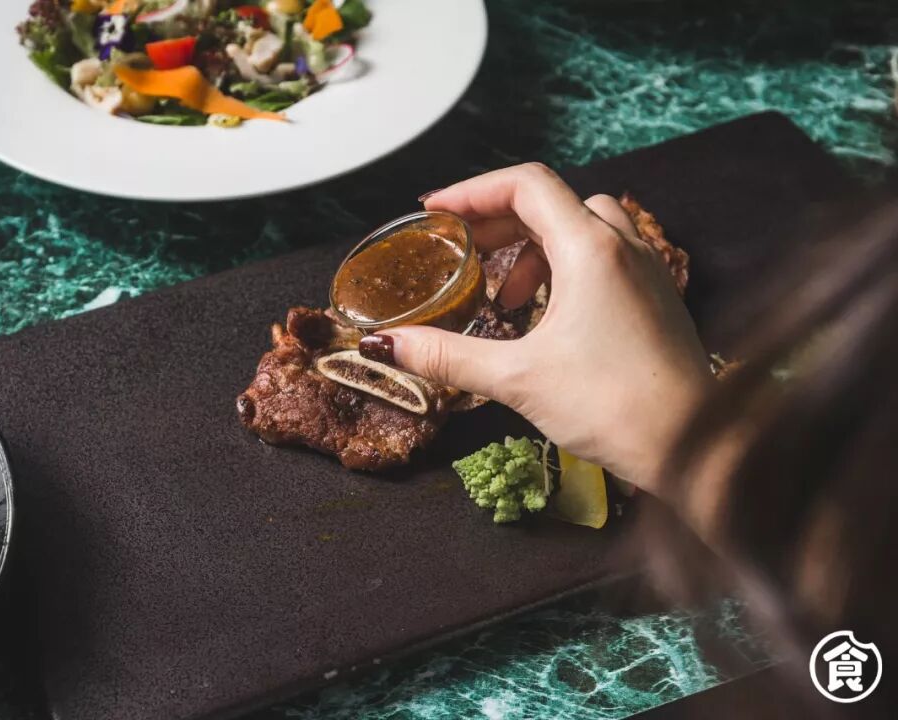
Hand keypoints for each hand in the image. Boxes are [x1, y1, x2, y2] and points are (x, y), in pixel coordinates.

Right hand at [358, 163, 713, 493]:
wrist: (694, 447)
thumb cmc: (616, 408)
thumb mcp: (516, 378)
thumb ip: (446, 356)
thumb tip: (388, 346)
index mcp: (591, 249)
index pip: (526, 184)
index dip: (473, 190)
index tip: (438, 212)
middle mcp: (624, 247)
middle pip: (552, 201)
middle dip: (498, 221)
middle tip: (461, 250)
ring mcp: (646, 271)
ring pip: (583, 225)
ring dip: (536, 244)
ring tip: (506, 291)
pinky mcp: (656, 298)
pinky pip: (606, 255)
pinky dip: (566, 265)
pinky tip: (547, 312)